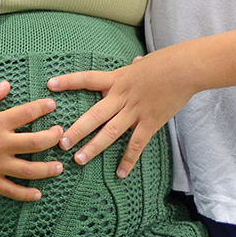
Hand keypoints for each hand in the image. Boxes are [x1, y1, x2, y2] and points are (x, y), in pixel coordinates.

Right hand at [0, 81, 65, 200]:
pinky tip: (38, 194)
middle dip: (53, 138)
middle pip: (35, 143)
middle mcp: (0, 145)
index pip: (26, 114)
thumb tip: (7, 84)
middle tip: (61, 134)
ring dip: (47, 169)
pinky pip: (11, 191)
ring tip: (59, 166)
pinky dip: (25, 194)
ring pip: (29, 170)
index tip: (52, 105)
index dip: (42, 108)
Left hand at [48, 52, 188, 178]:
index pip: (87, 79)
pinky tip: (119, 174)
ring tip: (79, 159)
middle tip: (60, 142)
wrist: (185, 69)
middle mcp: (122, 96)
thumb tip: (134, 63)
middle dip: (76, 129)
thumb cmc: (165, 62)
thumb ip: (133, 69)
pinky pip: (136, 145)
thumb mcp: (142, 64)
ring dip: (94, 147)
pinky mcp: (150, 123)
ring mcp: (135, 111)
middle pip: (94, 114)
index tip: (50, 85)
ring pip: (110, 132)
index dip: (68, 81)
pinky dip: (128, 160)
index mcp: (117, 79)